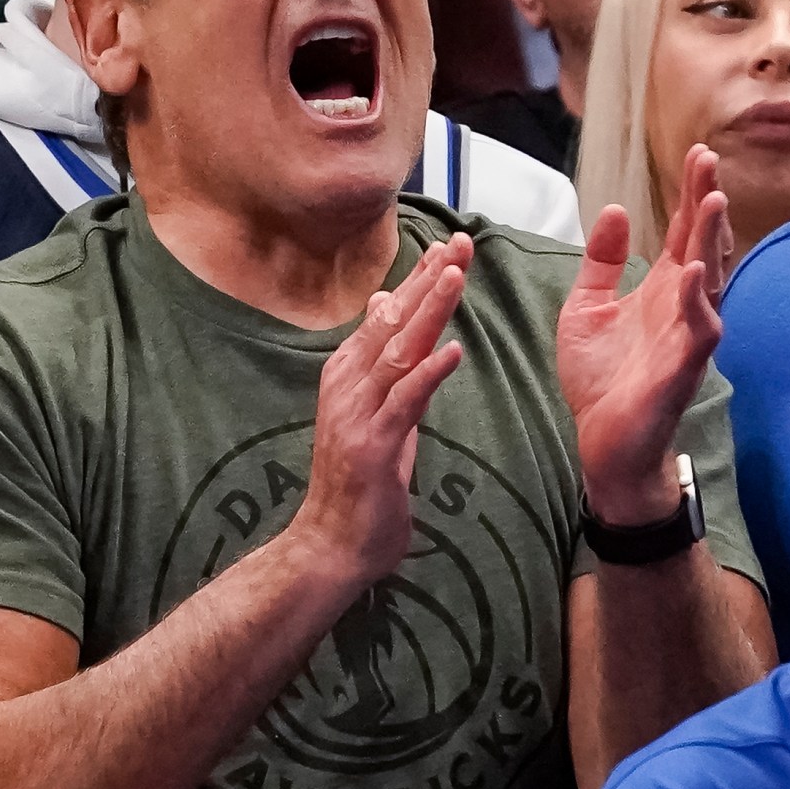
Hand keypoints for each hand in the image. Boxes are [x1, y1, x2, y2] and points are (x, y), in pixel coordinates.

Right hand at [288, 235, 472, 583]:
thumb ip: (384, 362)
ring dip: (429, 312)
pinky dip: (428, 374)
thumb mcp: (372, 411)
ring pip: (398, 351)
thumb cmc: (357, 482)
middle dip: (428, 280)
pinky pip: (404, 403)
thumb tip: (386, 306)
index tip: (450, 247)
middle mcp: (347, 384)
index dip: (419, 279)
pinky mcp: (371, 446)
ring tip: (456, 276)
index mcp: (348, 372)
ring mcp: (356, 414)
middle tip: (460, 243)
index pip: (388, 314)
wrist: (329, 545)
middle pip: (392, 321)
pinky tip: (453, 351)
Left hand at [558, 171, 729, 525]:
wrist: (602, 442)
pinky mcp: (681, 370)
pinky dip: (696, 300)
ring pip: (708, 282)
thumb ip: (601, 263)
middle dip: (706, 203)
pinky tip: (693, 271)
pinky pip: (698, 331)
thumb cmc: (601, 379)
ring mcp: (686, 337)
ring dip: (710, 242)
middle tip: (708, 160)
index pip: (682, 232)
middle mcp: (682, 308)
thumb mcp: (586, 309)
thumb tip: (613, 209)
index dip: (691, 194)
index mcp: (662, 290)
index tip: (697, 153)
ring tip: (712, 201)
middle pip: (702, 245)